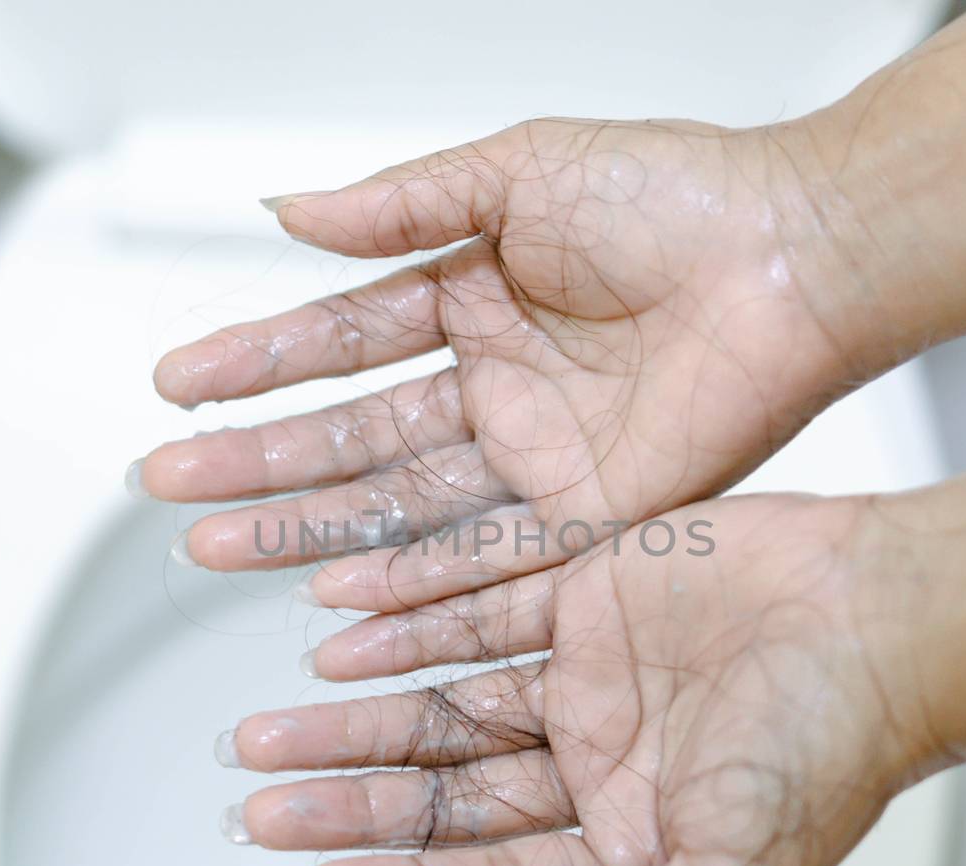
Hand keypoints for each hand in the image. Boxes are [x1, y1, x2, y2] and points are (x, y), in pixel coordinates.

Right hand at [135, 118, 853, 612]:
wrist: (794, 252)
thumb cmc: (678, 193)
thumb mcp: (516, 171)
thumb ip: (400, 207)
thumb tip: (286, 214)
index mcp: (473, 294)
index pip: (339, 340)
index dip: (258, 363)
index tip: (178, 384)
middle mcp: (496, 383)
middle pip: (352, 435)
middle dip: (256, 462)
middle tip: (170, 485)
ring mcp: (536, 454)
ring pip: (398, 503)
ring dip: (305, 528)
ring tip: (214, 547)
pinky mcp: (587, 513)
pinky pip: (484, 555)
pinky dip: (409, 580)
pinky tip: (333, 594)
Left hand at [216, 494, 933, 865]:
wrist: (888, 616)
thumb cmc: (837, 753)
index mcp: (621, 842)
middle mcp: (590, 761)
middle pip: (442, 789)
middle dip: (348, 799)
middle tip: (257, 802)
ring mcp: (581, 675)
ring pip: (440, 701)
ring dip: (356, 717)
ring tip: (271, 731)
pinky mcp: (583, 589)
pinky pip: (474, 607)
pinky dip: (407, 620)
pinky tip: (343, 635)